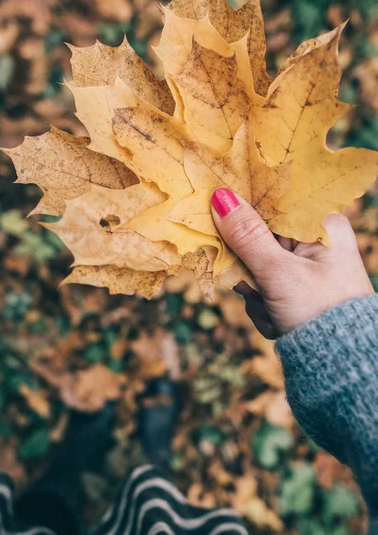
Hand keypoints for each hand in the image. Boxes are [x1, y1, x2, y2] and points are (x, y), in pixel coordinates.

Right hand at [211, 188, 373, 337]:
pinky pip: (264, 286)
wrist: (340, 364)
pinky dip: (264, 304)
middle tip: (256, 288)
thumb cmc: (318, 312)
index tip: (221, 226)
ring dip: (256, 292)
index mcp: (321, 225)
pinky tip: (277, 319)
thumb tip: (221, 196)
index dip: (242, 215)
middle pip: (258, 238)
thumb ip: (247, 235)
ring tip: (273, 310)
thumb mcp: (279, 272)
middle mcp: (315, 241)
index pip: (271, 204)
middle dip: (250, 268)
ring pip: (256, 265)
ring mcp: (305, 265)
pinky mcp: (296, 287)